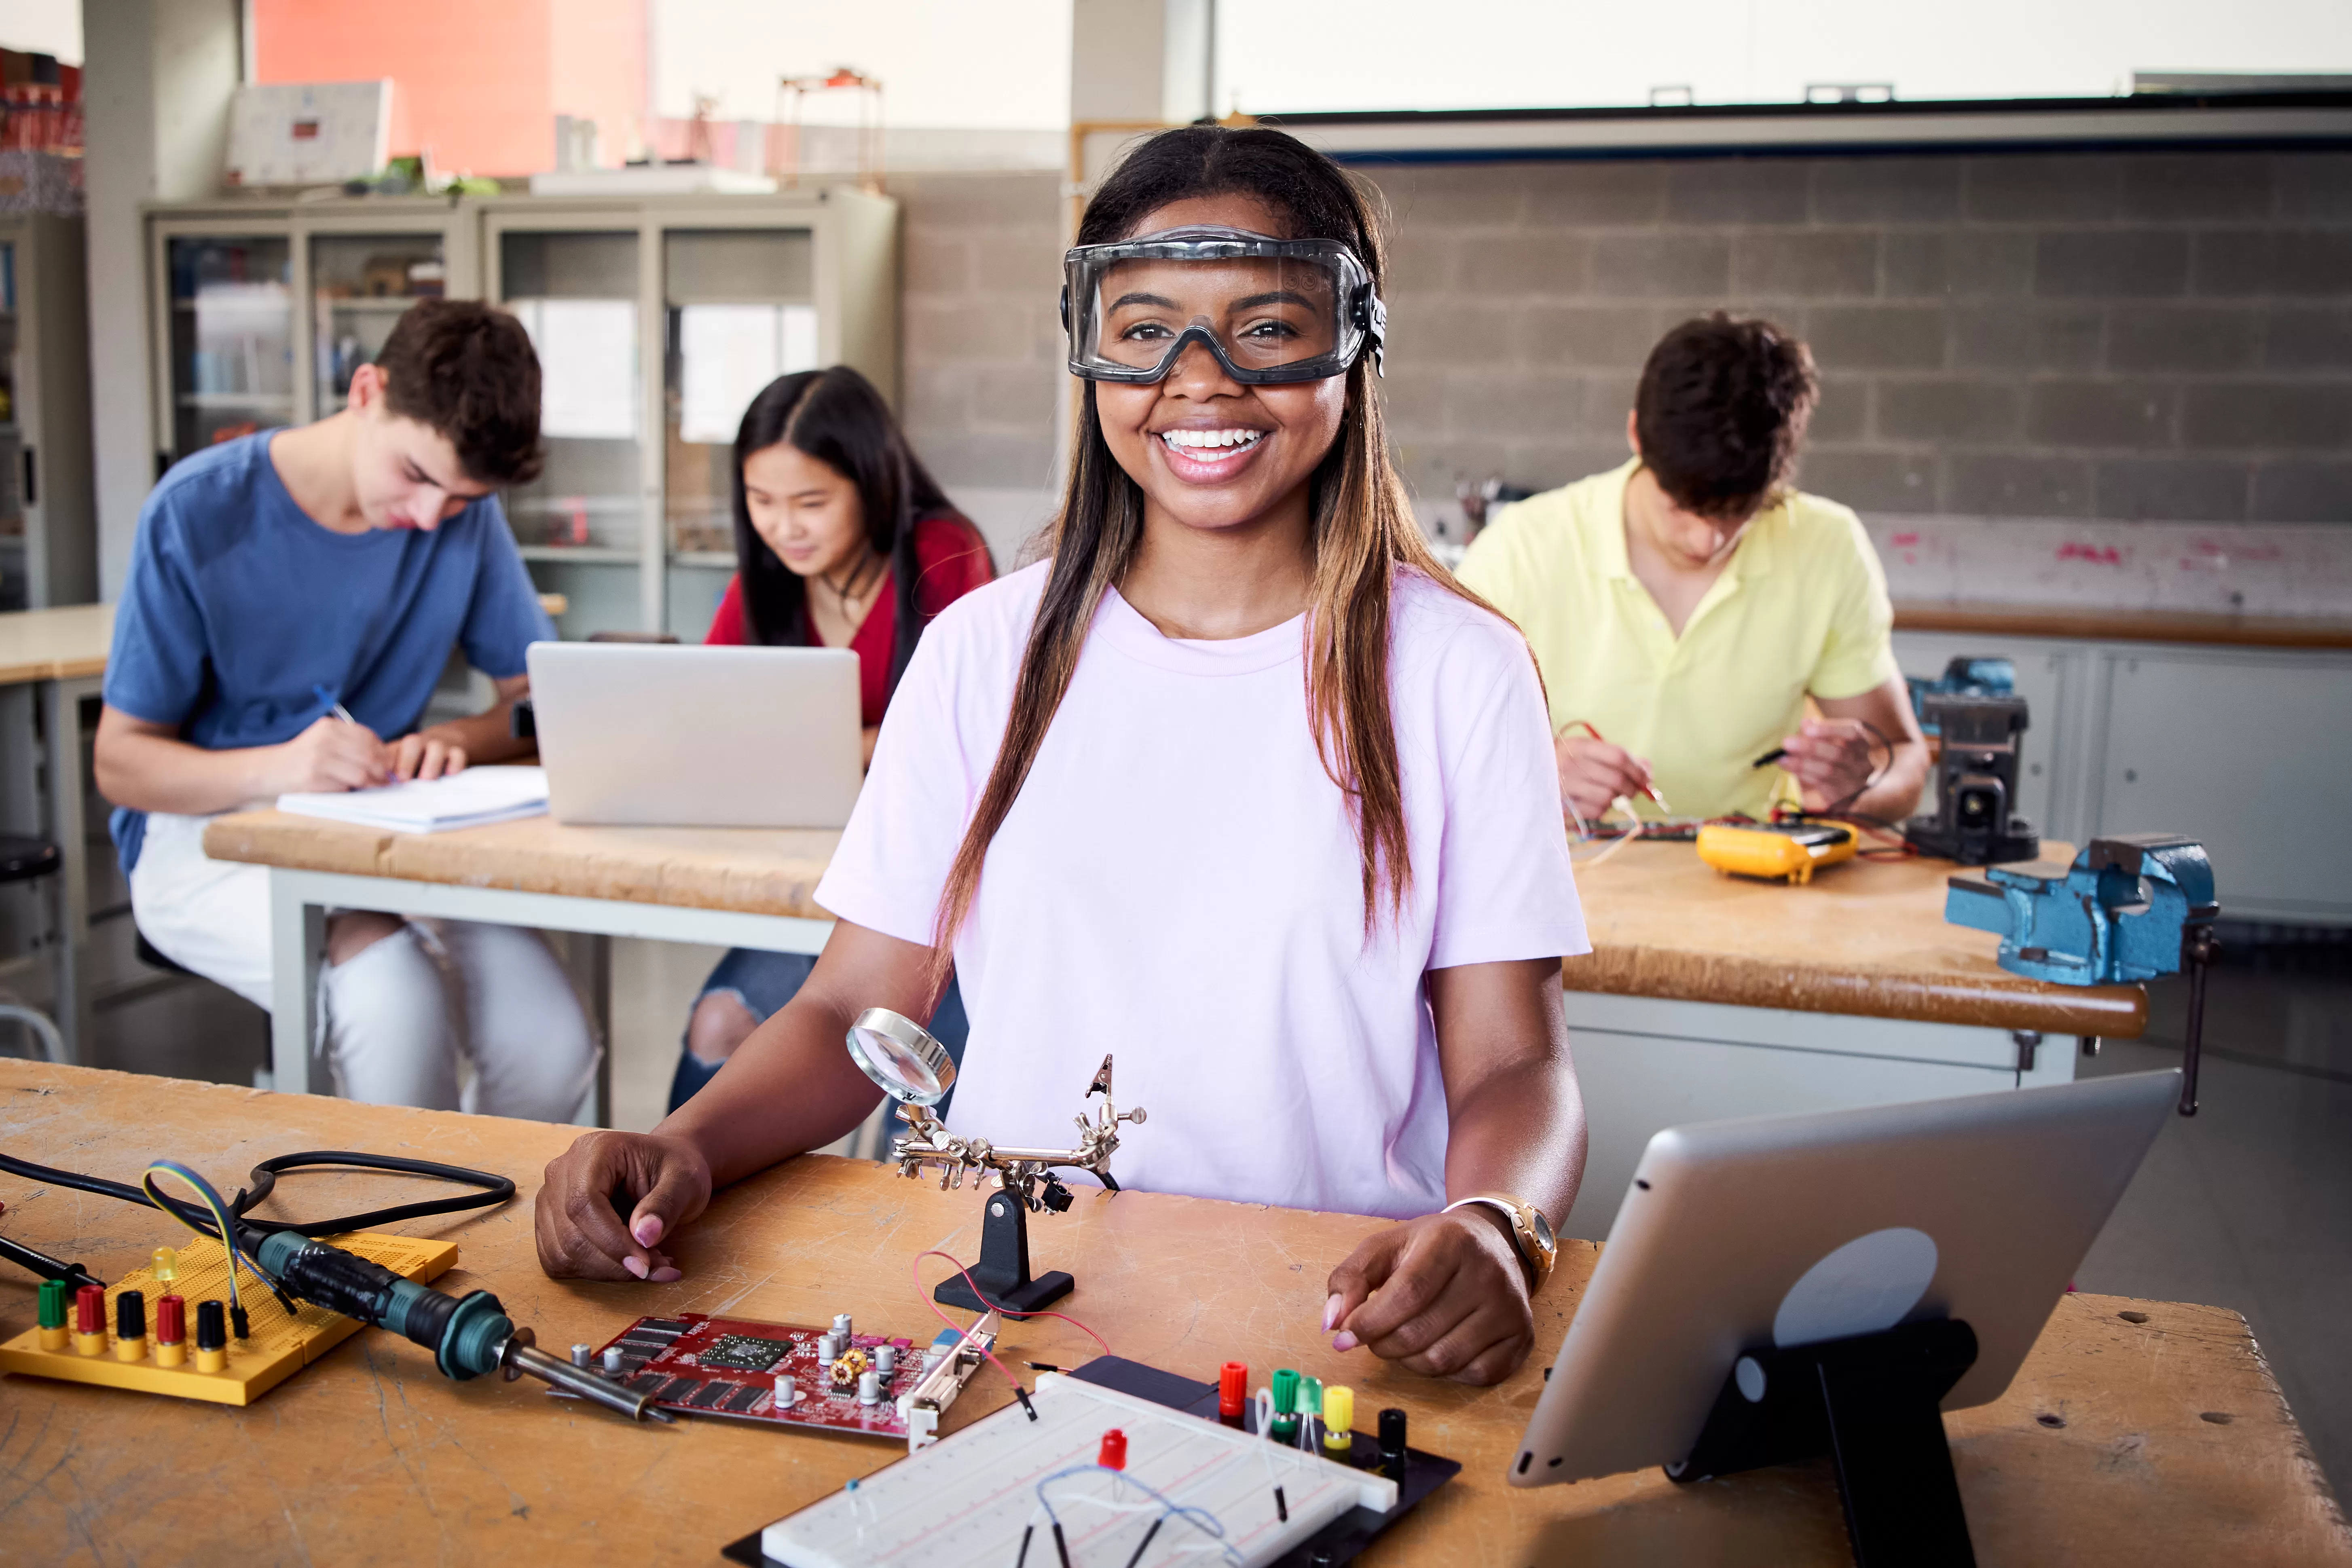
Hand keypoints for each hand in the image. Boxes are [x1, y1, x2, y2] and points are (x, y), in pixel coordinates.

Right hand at [274, 715, 390, 793]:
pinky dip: (349, 791)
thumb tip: (387, 759)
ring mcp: (318, 760)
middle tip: (387, 779)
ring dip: (370, 783)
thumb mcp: (325, 741)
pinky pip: (344, 787)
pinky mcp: (313, 780)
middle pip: (369, 756)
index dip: (383, 753)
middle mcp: (324, 741)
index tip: (389, 764)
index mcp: (329, 727)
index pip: (368, 738)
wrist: (269, 770)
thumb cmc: (305, 757)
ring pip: (360, 774)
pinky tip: (345, 789)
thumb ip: (351, 744)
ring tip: (371, 786)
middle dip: (382, 770)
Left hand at [391, 728, 469, 780]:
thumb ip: (387, 770)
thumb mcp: (399, 760)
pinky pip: (459, 755)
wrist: (445, 740)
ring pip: (437, 748)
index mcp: (401, 746)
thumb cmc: (417, 758)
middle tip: (403, 779)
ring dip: (431, 764)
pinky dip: (456, 764)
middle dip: (407, 761)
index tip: (384, 778)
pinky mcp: (458, 751)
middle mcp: (420, 743)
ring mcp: (440, 746)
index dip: (386, 764)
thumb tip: (372, 784)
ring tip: (427, 779)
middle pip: (413, 743)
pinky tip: (451, 774)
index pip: (390, 751)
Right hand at [534, 1130, 712, 1281]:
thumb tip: (644, 1236)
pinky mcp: (551, 1224)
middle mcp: (563, 1171)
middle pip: (570, 1235)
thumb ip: (666, 1204)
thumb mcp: (685, 1180)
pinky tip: (626, 1262)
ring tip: (649, 1261)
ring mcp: (551, 1199)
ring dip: (608, 1271)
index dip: (611, 1241)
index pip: (584, 1203)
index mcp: (594, 1151)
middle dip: (616, 1262)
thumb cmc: (673, 1169)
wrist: (664, 1169)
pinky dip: (596, 1272)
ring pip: (563, 1254)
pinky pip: (560, 1261)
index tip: (644, 1264)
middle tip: (658, 1265)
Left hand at [1322, 1208, 1533, 1384]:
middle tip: (1374, 1335)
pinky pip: (1473, 1375)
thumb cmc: (1430, 1248)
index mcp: (1452, 1241)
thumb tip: (1332, 1323)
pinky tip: (1437, 1346)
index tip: (1345, 1337)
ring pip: (1443, 1360)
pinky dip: (1445, 1371)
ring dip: (1409, 1360)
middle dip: (1383, 1343)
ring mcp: (1510, 1307)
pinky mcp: (1522, 1337)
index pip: (1407, 1294)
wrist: (1492, 1243)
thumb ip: (1350, 1279)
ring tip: (1403, 1340)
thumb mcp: (1385, 1247)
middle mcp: (1488, 1273)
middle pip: (1420, 1333)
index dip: (1370, 1322)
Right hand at [1555, 734, 1653, 823]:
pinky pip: (1595, 811)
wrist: (1532, 776)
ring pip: (1608, 797)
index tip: (1645, 778)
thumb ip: (1620, 758)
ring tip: (1609, 797)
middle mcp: (1569, 763)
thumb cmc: (1568, 764)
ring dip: (1614, 801)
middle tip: (1632, 792)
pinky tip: (1593, 804)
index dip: (1637, 770)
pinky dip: (1601, 810)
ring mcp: (1563, 785)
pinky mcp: (1561, 805)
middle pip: (1616, 779)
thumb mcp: (1589, 753)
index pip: (1618, 757)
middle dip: (1631, 788)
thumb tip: (1648, 770)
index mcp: (1578, 746)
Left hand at [1778, 717, 1879, 809]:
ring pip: (1827, 771)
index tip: (1807, 729)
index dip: (1829, 730)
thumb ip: (1820, 731)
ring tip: (1782, 758)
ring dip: (1801, 764)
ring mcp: (1853, 780)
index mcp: (1862, 743)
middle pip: (1838, 754)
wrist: (1853, 784)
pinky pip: (1820, 783)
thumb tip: (1805, 723)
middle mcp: (1861, 762)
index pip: (1851, 735)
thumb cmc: (1839, 755)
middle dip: (1810, 747)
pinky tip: (1788, 767)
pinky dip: (1802, 774)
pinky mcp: (1842, 794)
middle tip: (1787, 743)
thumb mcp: (1834, 739)